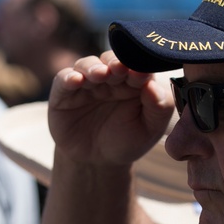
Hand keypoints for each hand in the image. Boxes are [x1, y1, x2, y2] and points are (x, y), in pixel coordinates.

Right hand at [48, 51, 174, 166]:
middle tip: (120, 68)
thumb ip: (159, 106)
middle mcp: (109, 77)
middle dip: (115, 62)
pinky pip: (63, 80)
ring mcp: (86, 83)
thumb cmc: (128, 141)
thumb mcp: (150, 128)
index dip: (138, 66)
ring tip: (100, 74)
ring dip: (93, 67)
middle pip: (111, 60)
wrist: (98, 162)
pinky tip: (76, 81)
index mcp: (133, 81)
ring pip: (87, 65)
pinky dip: (68, 77)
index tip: (141, 74)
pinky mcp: (63, 94)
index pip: (136, 65)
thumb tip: (152, 84)